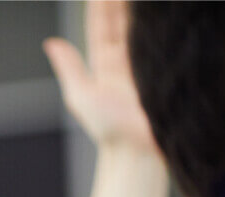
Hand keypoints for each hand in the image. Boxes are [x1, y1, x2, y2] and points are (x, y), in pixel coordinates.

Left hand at [49, 2, 168, 196]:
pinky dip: (170, 28)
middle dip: (124, 2)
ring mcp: (152, 64)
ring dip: (146, 10)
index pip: (104, 26)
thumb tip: (51, 43)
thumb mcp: (82, 96)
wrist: (140, 152)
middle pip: (127, 20)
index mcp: (107, 63)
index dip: (102, 5)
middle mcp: (130, 60)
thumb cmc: (110, 130)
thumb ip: (69, 68)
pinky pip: (172, 43)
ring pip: (149, 28)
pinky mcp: (172, 70)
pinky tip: (174, 12)